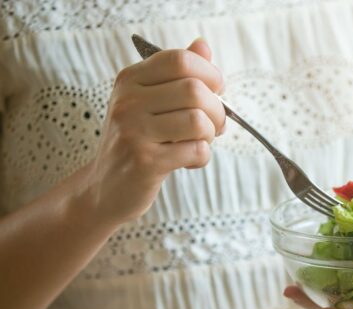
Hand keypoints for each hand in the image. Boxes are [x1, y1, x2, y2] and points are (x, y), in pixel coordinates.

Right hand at [76, 38, 225, 225]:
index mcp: (130, 80)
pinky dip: (202, 157)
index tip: (215, 91)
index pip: (180, 60)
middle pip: (195, 90)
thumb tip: (203, 46)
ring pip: (199, 121)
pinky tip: (188, 160)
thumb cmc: (137, 142)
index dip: (209, 74)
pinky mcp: (145, 162)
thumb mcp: (150, 102)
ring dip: (211, 135)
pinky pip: (196, 151)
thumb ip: (177, 75)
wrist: (106, 188)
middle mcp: (128, 101)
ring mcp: (134, 131)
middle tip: (214, 125)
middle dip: (217, 110)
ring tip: (200, 142)